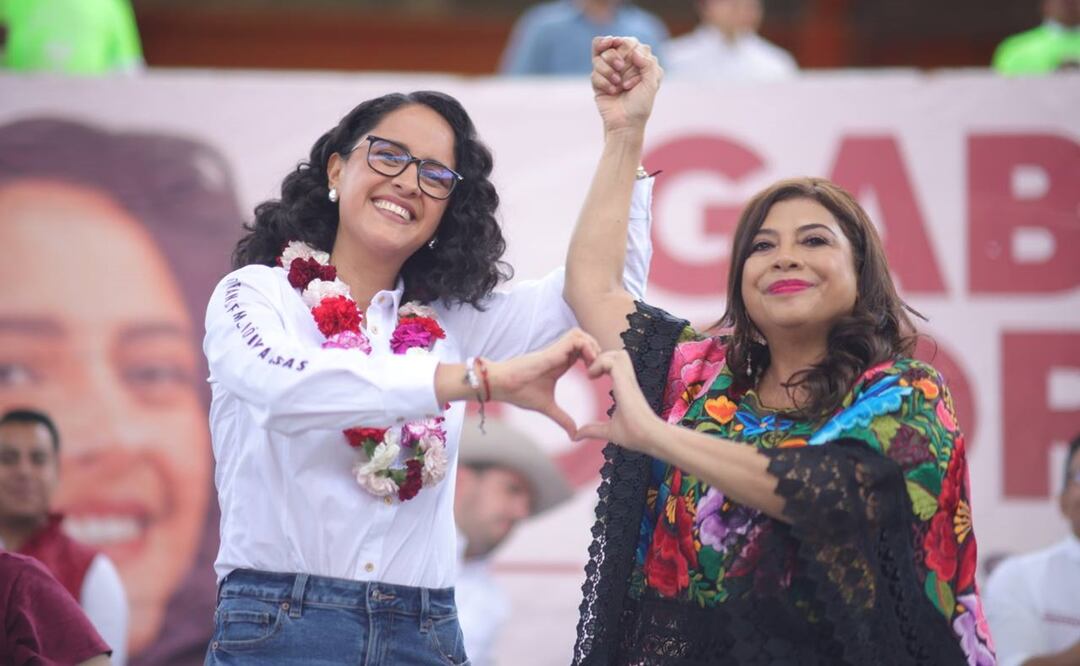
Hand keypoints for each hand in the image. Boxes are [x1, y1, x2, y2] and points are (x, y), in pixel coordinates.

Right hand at [486, 328, 601, 437]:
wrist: (501, 385)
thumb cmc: (519, 392)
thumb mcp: (547, 408)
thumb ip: (562, 419)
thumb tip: (574, 435)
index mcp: (559, 364)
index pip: (581, 352)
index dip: (593, 358)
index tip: (596, 374)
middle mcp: (558, 355)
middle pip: (583, 339)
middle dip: (596, 349)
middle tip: (599, 367)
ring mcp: (555, 351)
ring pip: (579, 334)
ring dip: (591, 344)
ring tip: (594, 362)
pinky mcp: (551, 351)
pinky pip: (574, 339)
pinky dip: (585, 346)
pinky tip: (587, 361)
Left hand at [574, 349, 666, 452]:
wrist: (648, 436)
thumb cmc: (635, 434)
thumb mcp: (609, 431)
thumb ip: (593, 430)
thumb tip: (576, 436)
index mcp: (625, 388)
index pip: (616, 366)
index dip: (602, 365)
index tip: (589, 377)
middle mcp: (628, 381)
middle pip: (618, 354)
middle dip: (602, 357)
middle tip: (589, 372)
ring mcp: (628, 379)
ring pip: (617, 354)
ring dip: (602, 358)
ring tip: (591, 373)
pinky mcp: (626, 380)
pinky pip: (611, 361)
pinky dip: (600, 363)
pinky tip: (591, 376)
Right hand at [591, 36, 662, 134]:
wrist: (625, 123)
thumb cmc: (641, 104)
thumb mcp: (652, 83)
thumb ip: (648, 63)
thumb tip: (634, 51)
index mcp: (638, 61)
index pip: (630, 41)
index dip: (629, 49)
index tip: (633, 60)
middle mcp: (623, 63)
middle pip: (612, 44)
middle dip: (615, 57)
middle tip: (620, 70)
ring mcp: (609, 70)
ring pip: (600, 56)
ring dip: (608, 70)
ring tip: (618, 85)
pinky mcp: (597, 80)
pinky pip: (594, 72)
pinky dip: (603, 82)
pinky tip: (612, 92)